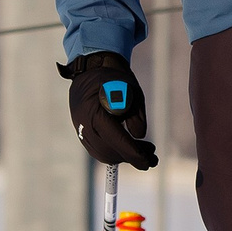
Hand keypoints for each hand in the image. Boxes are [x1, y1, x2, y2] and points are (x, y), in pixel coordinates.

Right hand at [60, 51, 157, 168]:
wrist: (92, 68)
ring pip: (102, 154)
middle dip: (131, 157)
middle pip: (108, 152)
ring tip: (144, 151)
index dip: (135, 155)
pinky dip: (113, 151)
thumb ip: (136, 116)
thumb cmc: (115, 79)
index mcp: (96, 113)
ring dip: (123, 156)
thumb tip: (139, 138)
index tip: (150, 162)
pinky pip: (97, 149)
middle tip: (152, 156)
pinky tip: (128, 147)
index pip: (117, 141)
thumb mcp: (133, 93)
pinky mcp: (80, 131)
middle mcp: (84, 124)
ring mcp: (79, 129)